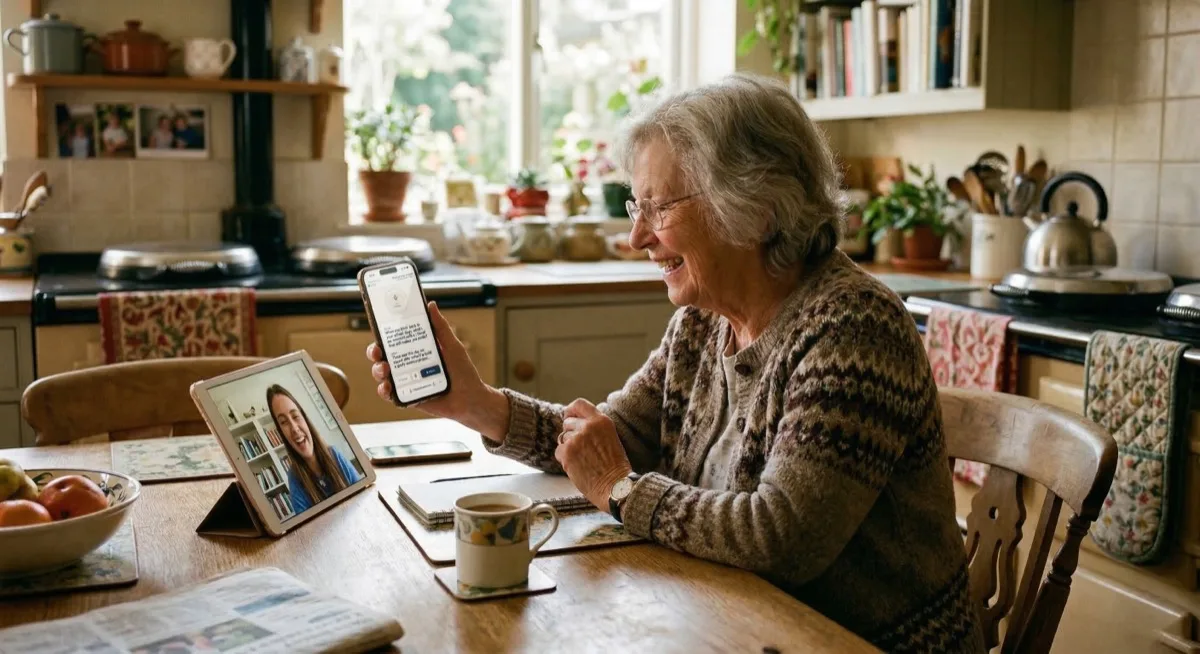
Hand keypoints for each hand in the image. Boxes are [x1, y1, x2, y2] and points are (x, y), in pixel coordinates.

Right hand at [366, 301, 508, 440]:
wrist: (471, 399)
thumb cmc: (463, 371)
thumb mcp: (452, 346)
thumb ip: (441, 327)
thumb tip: (431, 305)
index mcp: (417, 350)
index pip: (395, 340)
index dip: (383, 334)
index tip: (378, 328)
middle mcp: (408, 365)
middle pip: (383, 356)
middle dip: (374, 352)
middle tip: (377, 351)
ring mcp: (406, 381)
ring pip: (383, 375)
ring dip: (378, 370)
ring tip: (385, 369)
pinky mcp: (408, 398)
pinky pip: (390, 395)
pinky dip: (384, 390)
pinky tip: (388, 387)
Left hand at [554, 399, 632, 512]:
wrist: (615, 487)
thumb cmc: (615, 467)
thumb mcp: (610, 437)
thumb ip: (594, 428)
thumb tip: (574, 423)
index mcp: (601, 420)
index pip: (579, 404)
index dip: (571, 411)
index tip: (568, 417)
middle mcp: (588, 426)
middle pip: (567, 423)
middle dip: (571, 434)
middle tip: (581, 449)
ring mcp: (576, 438)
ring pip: (562, 438)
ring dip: (569, 448)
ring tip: (583, 460)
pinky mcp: (567, 452)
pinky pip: (558, 452)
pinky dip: (565, 460)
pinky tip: (578, 467)